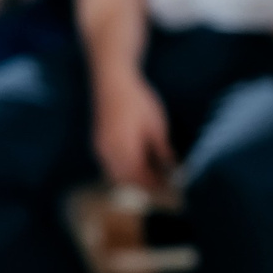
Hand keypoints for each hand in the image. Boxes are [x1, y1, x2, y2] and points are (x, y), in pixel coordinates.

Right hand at [93, 73, 175, 194]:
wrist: (113, 81)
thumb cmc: (138, 100)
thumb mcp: (156, 124)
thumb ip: (162, 149)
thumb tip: (173, 169)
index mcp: (123, 148)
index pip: (140, 177)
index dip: (156, 187)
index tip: (172, 191)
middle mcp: (107, 152)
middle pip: (127, 180)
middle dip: (146, 187)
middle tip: (167, 189)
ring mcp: (100, 149)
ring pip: (117, 175)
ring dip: (135, 181)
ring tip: (157, 180)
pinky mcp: (98, 144)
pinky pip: (111, 167)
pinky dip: (126, 172)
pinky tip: (141, 168)